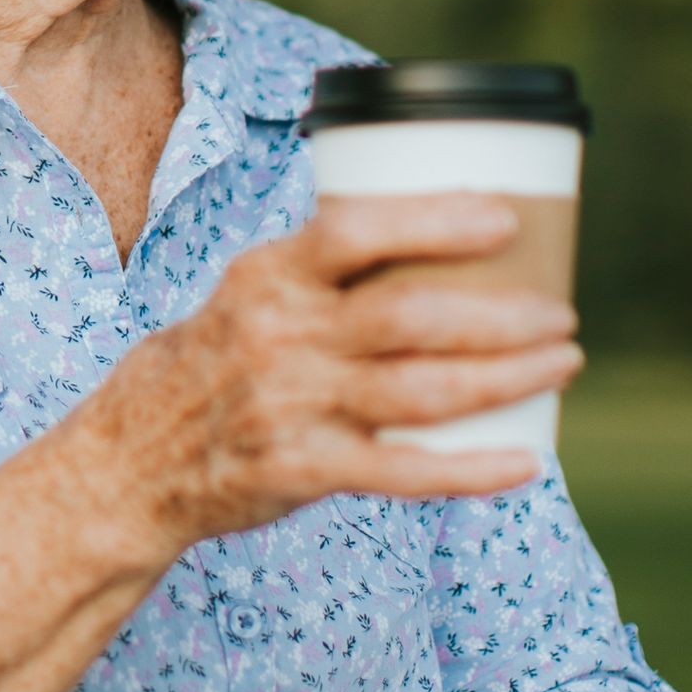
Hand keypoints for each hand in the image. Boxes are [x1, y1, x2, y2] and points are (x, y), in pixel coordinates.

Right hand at [77, 195, 581, 558]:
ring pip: (420, 392)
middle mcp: (277, 337)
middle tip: (561, 312)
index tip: (503, 219)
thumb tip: (432, 229)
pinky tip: (525, 460)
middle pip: (407, 318)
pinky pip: (402, 472)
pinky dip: (470, 468)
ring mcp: (289, 408)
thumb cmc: (211, 362)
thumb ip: (322, 271)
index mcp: (265, 276)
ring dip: (506, 377)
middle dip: (500, 316)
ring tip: (562, 362)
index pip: (352, 231)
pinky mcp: (299, 472)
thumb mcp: (246, 293)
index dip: (433, 221)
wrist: (128, 461)